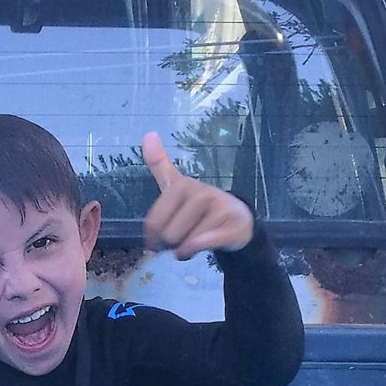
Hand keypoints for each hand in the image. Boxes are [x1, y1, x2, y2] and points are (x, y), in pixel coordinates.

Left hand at [140, 133, 253, 256]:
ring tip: (194, 240)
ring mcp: (219, 208)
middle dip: (171, 244)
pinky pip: (202, 244)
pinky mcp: (232, 226)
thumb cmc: (200, 207)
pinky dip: (195, 251)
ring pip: (184, 243)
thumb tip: (147, 134)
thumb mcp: (176, 186)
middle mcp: (201, 192)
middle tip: (181, 237)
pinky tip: (199, 248)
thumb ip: (159, 164)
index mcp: (182, 185)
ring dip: (185, 250)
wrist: (238, 220)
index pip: (153, 223)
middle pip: (168, 234)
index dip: (153, 238)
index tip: (158, 237)